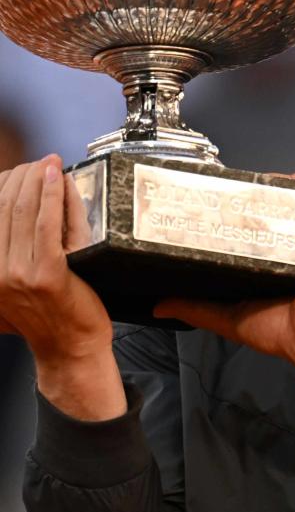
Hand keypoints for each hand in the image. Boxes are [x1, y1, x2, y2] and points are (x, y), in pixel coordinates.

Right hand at [0, 155, 113, 360]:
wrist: (71, 349)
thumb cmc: (53, 314)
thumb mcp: (19, 282)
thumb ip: (13, 251)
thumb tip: (19, 206)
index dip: (4, 185)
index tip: (19, 171)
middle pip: (4, 208)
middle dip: (22, 178)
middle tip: (40, 163)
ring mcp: (19, 274)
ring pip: (24, 211)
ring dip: (38, 180)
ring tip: (49, 164)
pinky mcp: (48, 274)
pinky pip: (47, 224)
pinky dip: (52, 195)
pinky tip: (58, 178)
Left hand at [154, 168, 294, 364]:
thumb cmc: (279, 330)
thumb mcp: (227, 315)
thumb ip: (195, 307)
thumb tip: (158, 306)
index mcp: (283, 256)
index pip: (270, 218)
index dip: (254, 200)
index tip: (232, 192)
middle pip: (293, 199)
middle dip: (273, 184)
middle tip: (248, 184)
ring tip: (274, 181)